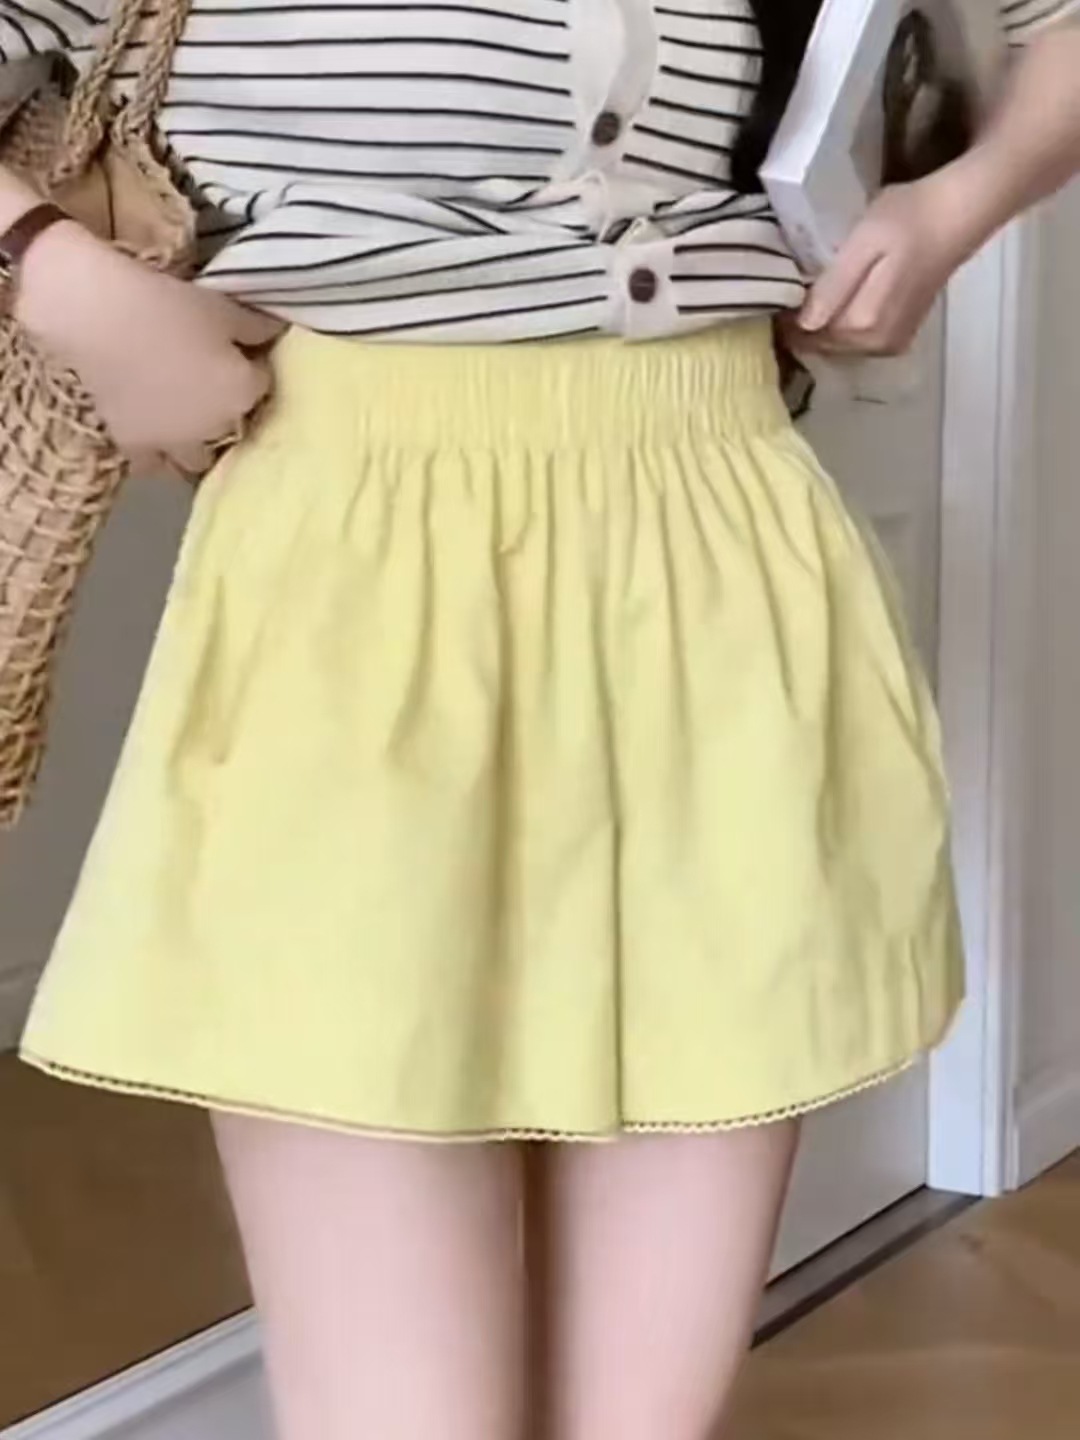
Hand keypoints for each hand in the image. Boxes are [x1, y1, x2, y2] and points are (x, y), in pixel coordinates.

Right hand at [17, 221, 281, 473]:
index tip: (236, 350)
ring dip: (200, 443)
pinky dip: (159, 456)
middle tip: (207, 379)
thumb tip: (277, 331)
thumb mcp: (223, 307)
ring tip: (188, 418)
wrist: (99, 317)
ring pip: (199, 459)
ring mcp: (176, 443)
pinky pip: (155, 466)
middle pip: (233, 424)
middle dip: (227, 406)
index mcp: (243, 394)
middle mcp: (216, 428)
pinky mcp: (136, 446)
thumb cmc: (168, 306)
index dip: (251, 365)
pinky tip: (155, 437)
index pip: (263, 384)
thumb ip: (257, 326)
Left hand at [784, 175, 976, 358]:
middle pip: (820, 345)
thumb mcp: (863, 242)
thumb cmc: (907, 219)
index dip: (785, 318)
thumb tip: (805, 323)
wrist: (956, 217)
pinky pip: (855, 342)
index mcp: (863, 324)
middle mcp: (875, 344)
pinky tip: (836, 301)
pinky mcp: (897, 339)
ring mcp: (889, 345)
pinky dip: (839, 327)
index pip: (805, 335)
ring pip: (836, 345)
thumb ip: (834, 286)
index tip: (773, 296)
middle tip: (786, 293)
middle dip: (800, 325)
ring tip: (808, 295)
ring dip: (819, 326)